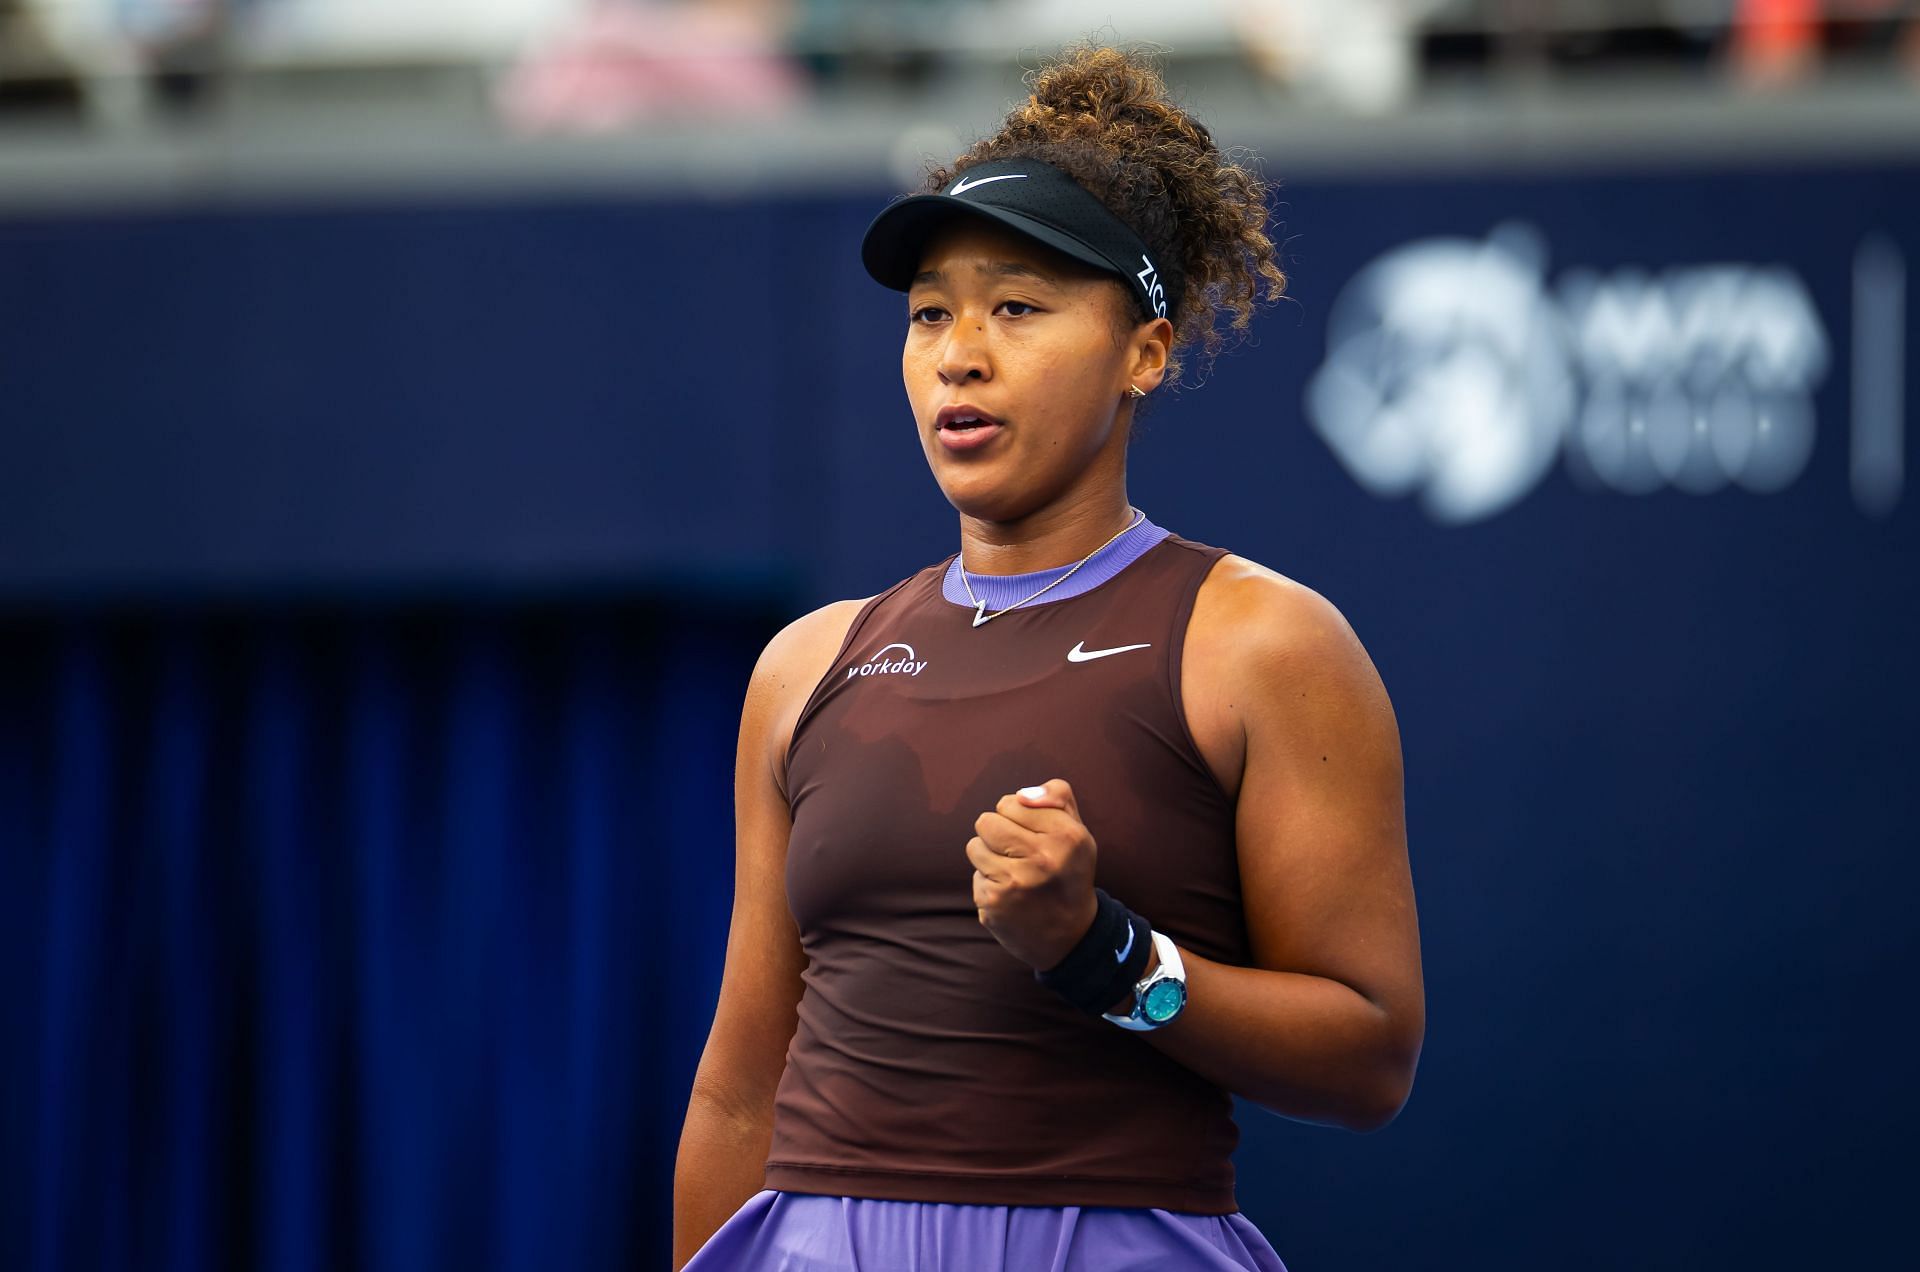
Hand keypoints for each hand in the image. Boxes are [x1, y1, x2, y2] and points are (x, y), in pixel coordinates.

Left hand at [967, 779, 1099, 970]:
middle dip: (997, 833)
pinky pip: (976, 876)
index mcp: (1066, 836)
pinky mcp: (993, 903)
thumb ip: (1056, 798)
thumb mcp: (1077, 833)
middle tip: (1017, 852)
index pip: (1011, 802)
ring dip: (989, 857)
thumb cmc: (1068, 874)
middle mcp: (1042, 858)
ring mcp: (1015, 882)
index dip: (1017, 816)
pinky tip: (1011, 895)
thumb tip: (1023, 794)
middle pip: (986, 821)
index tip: (1033, 834)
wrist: (1071, 937)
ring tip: (1013, 872)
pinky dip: (989, 884)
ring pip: (974, 847)